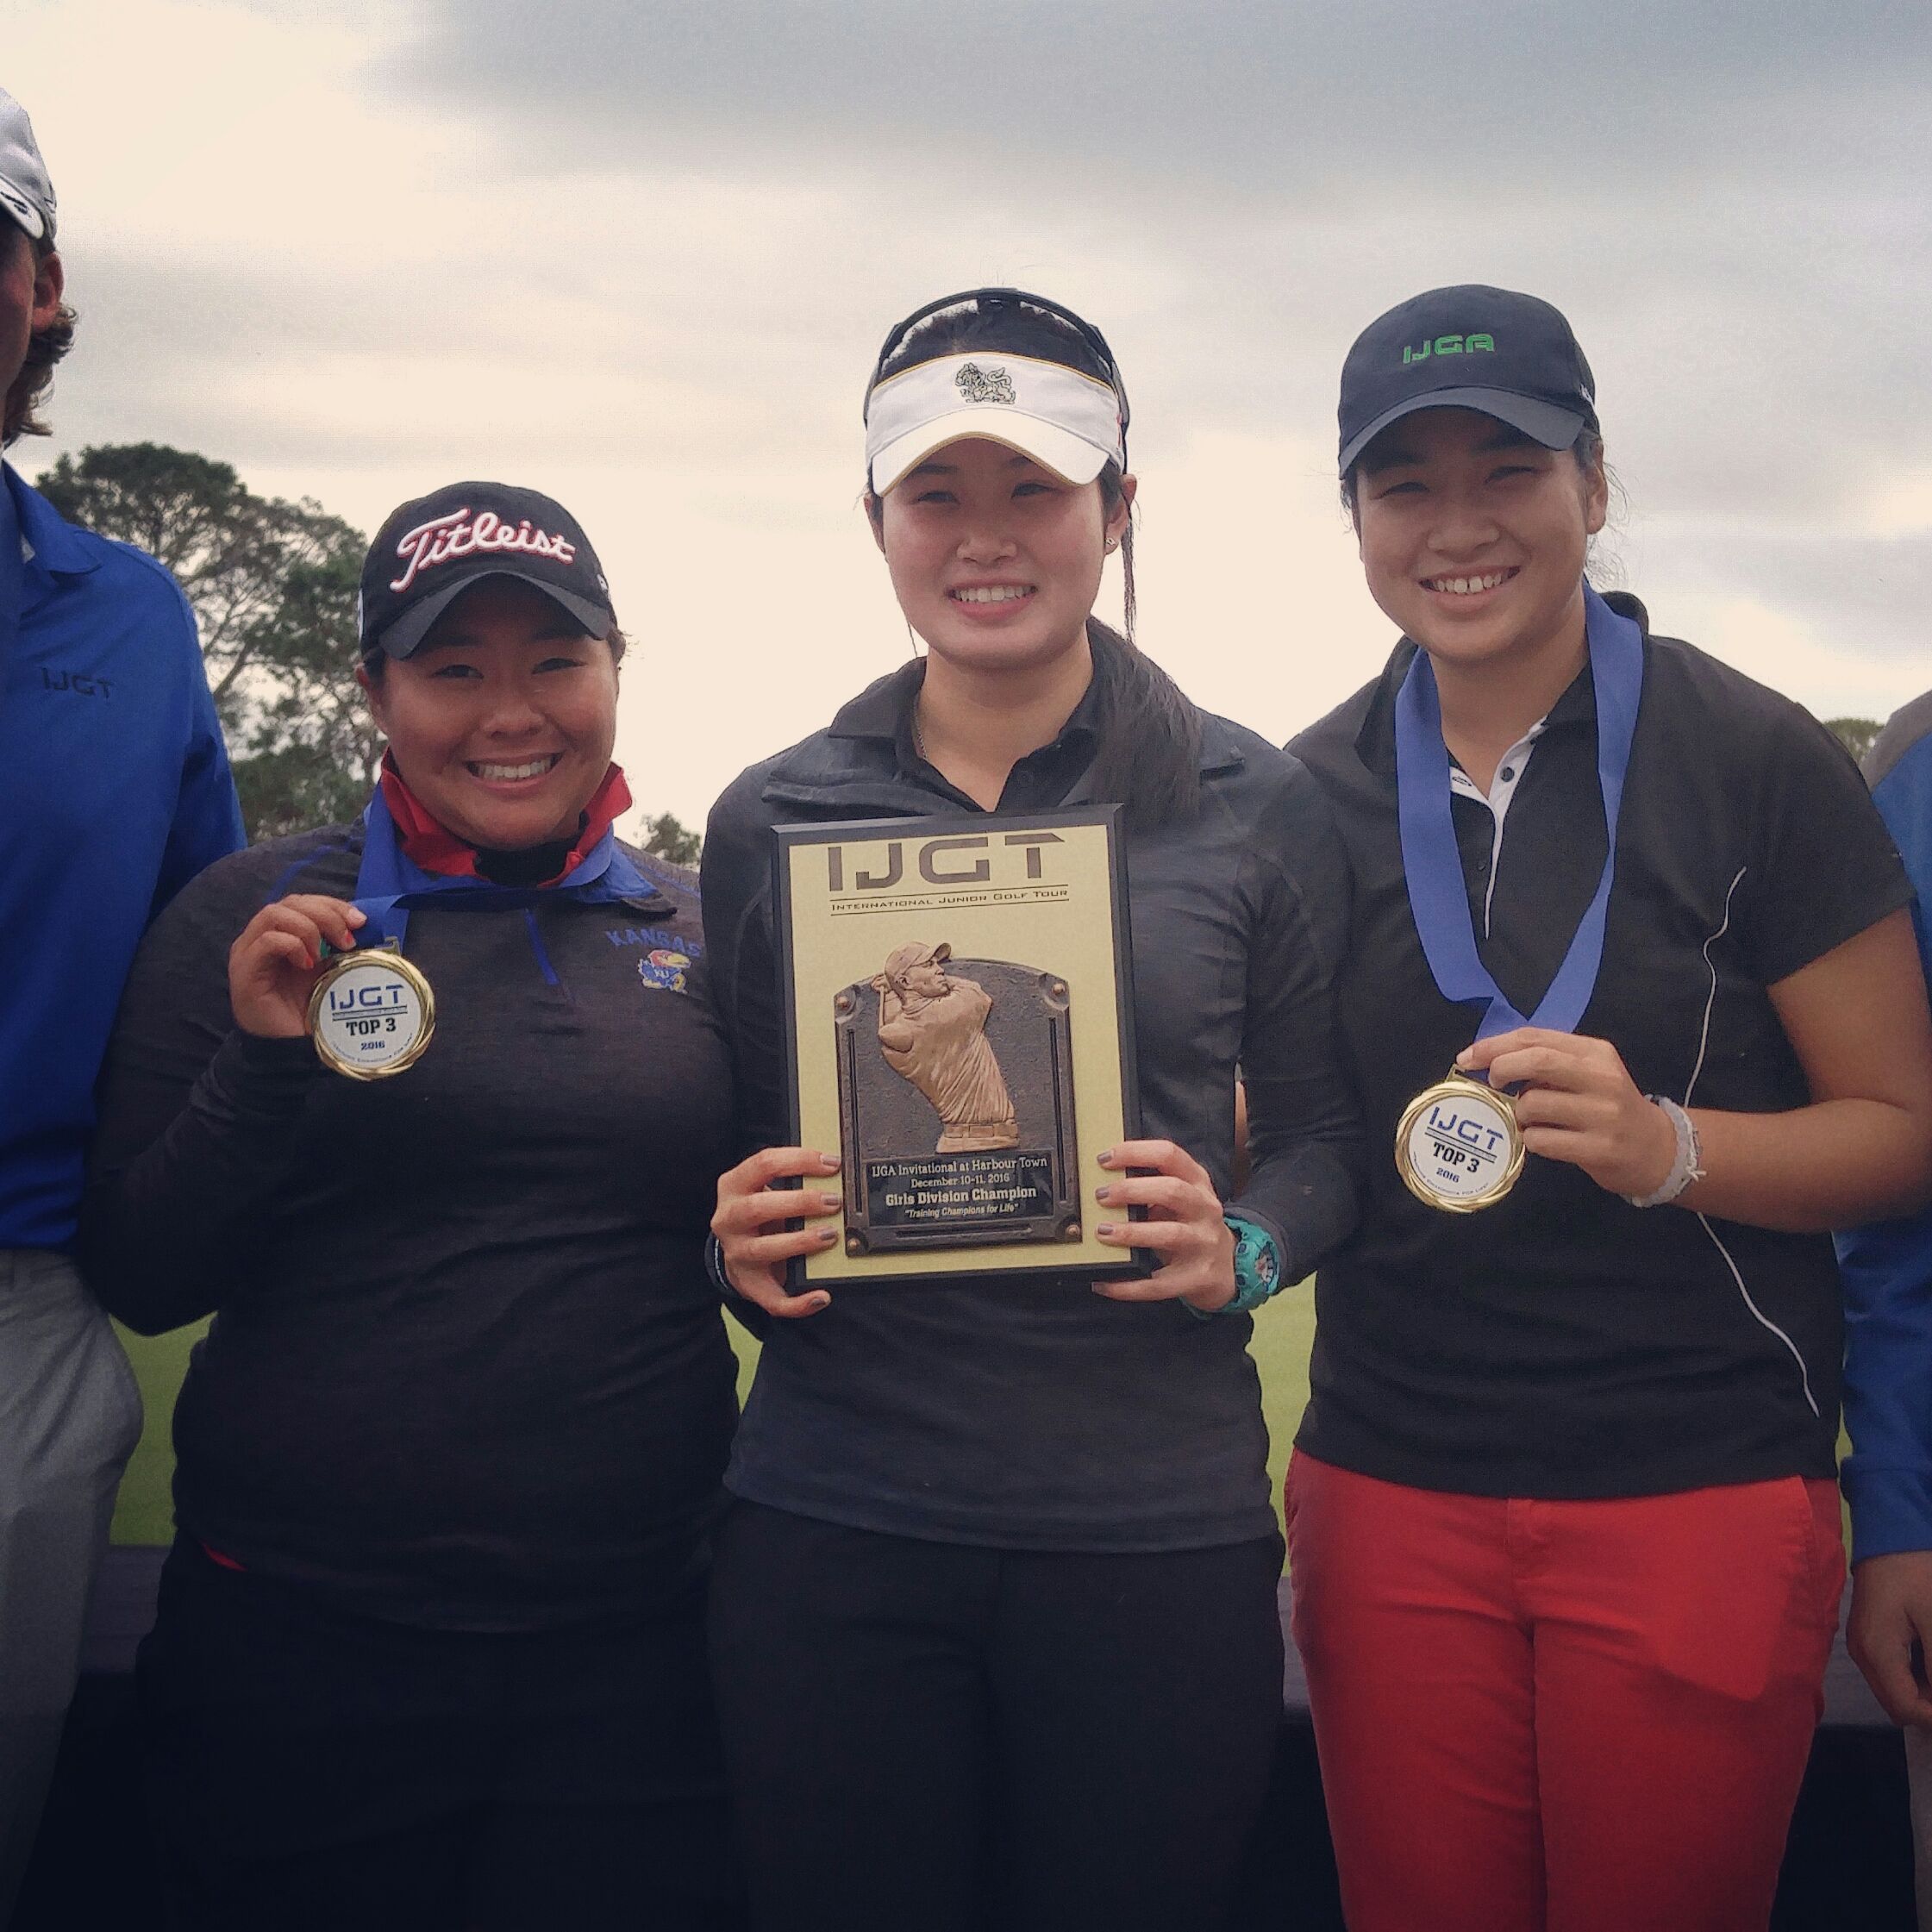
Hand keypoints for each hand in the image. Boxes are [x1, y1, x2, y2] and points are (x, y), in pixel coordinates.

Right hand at [228, 896, 366, 1039]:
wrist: (288, 1047)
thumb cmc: (307, 1009)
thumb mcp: (329, 970)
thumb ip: (339, 947)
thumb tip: (366, 926)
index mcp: (282, 933)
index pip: (303, 901)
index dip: (332, 904)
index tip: (360, 921)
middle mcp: (260, 937)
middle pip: (290, 902)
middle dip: (325, 913)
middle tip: (348, 938)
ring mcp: (248, 952)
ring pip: (273, 914)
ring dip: (308, 927)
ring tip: (325, 952)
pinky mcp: (244, 971)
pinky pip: (266, 942)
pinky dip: (292, 945)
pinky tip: (308, 964)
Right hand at [711, 1147, 843, 1318]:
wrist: (737, 1248)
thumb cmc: (760, 1210)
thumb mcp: (764, 1187)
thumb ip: (791, 1178)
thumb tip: (835, 1172)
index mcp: (733, 1186)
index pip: (763, 1164)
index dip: (799, 1161)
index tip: (832, 1164)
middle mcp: (729, 1219)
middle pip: (757, 1208)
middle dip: (798, 1203)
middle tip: (833, 1202)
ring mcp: (736, 1253)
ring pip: (762, 1249)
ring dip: (799, 1242)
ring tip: (830, 1236)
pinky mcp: (749, 1284)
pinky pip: (773, 1299)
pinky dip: (798, 1302)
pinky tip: (821, 1296)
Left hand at [1090, 1139, 1235, 1311]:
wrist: (1226, 1270)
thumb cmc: (1191, 1227)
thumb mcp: (1181, 1200)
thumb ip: (1151, 1187)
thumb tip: (1101, 1183)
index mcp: (1197, 1182)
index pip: (1170, 1155)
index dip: (1135, 1153)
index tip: (1104, 1159)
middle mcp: (1204, 1209)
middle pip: (1172, 1191)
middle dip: (1132, 1191)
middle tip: (1101, 1197)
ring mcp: (1204, 1244)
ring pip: (1170, 1234)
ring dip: (1132, 1232)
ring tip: (1102, 1233)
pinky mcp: (1197, 1278)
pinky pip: (1159, 1284)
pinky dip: (1129, 1286)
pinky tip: (1105, 1284)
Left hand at [1458, 1028, 1676, 1198]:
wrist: (1658, 1150)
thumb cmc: (1608, 1107)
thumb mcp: (1588, 1074)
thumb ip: (1548, 1061)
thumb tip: (1492, 1060)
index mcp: (1596, 1052)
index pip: (1535, 1037)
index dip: (1494, 1045)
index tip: (1468, 1058)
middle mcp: (1602, 1078)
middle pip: (1536, 1061)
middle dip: (1502, 1069)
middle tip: (1493, 1084)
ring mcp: (1604, 1114)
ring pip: (1533, 1105)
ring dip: (1519, 1115)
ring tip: (1531, 1121)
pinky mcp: (1600, 1148)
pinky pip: (1542, 1140)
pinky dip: (1531, 1140)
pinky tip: (1544, 1140)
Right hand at [1849, 1551, 1931, 1727]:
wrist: (1888, 1538)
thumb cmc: (1915, 1574)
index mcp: (1876, 1651)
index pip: (1905, 1707)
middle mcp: (1862, 1655)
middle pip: (1896, 1705)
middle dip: (1928, 1708)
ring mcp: (1860, 1647)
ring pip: (1892, 1693)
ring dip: (1921, 1694)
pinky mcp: (1865, 1639)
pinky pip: (1887, 1675)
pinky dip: (1912, 1680)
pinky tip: (1929, 1664)